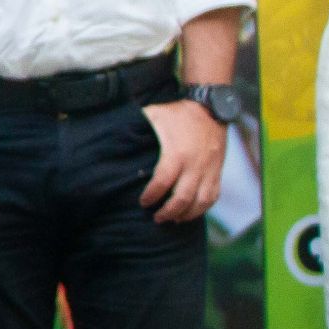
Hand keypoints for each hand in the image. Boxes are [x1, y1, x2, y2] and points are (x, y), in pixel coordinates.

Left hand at [139, 99, 226, 223]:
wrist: (210, 108)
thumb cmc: (176, 113)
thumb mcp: (154, 115)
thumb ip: (137, 126)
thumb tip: (111, 134)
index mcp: (177, 153)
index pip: (163, 182)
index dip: (151, 195)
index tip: (143, 202)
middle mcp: (195, 165)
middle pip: (182, 198)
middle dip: (167, 212)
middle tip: (156, 218)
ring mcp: (209, 170)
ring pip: (200, 202)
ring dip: (186, 215)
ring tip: (172, 220)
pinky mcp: (217, 172)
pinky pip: (213, 197)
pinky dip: (202, 209)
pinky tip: (189, 213)